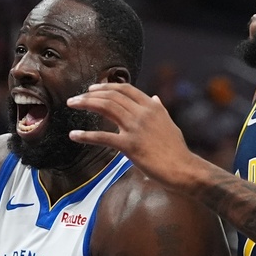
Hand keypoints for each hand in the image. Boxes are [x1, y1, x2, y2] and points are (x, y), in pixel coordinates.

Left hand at [68, 83, 198, 190]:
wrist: (183, 169)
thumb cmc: (177, 150)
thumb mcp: (169, 124)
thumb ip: (160, 110)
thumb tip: (155, 98)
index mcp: (152, 106)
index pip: (125, 89)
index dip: (106, 86)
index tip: (92, 88)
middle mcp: (143, 113)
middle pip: (111, 96)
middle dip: (90, 94)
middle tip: (76, 99)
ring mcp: (136, 128)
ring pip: (105, 108)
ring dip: (85, 104)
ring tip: (72, 105)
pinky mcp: (130, 146)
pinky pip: (103, 137)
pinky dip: (86, 135)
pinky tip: (74, 135)